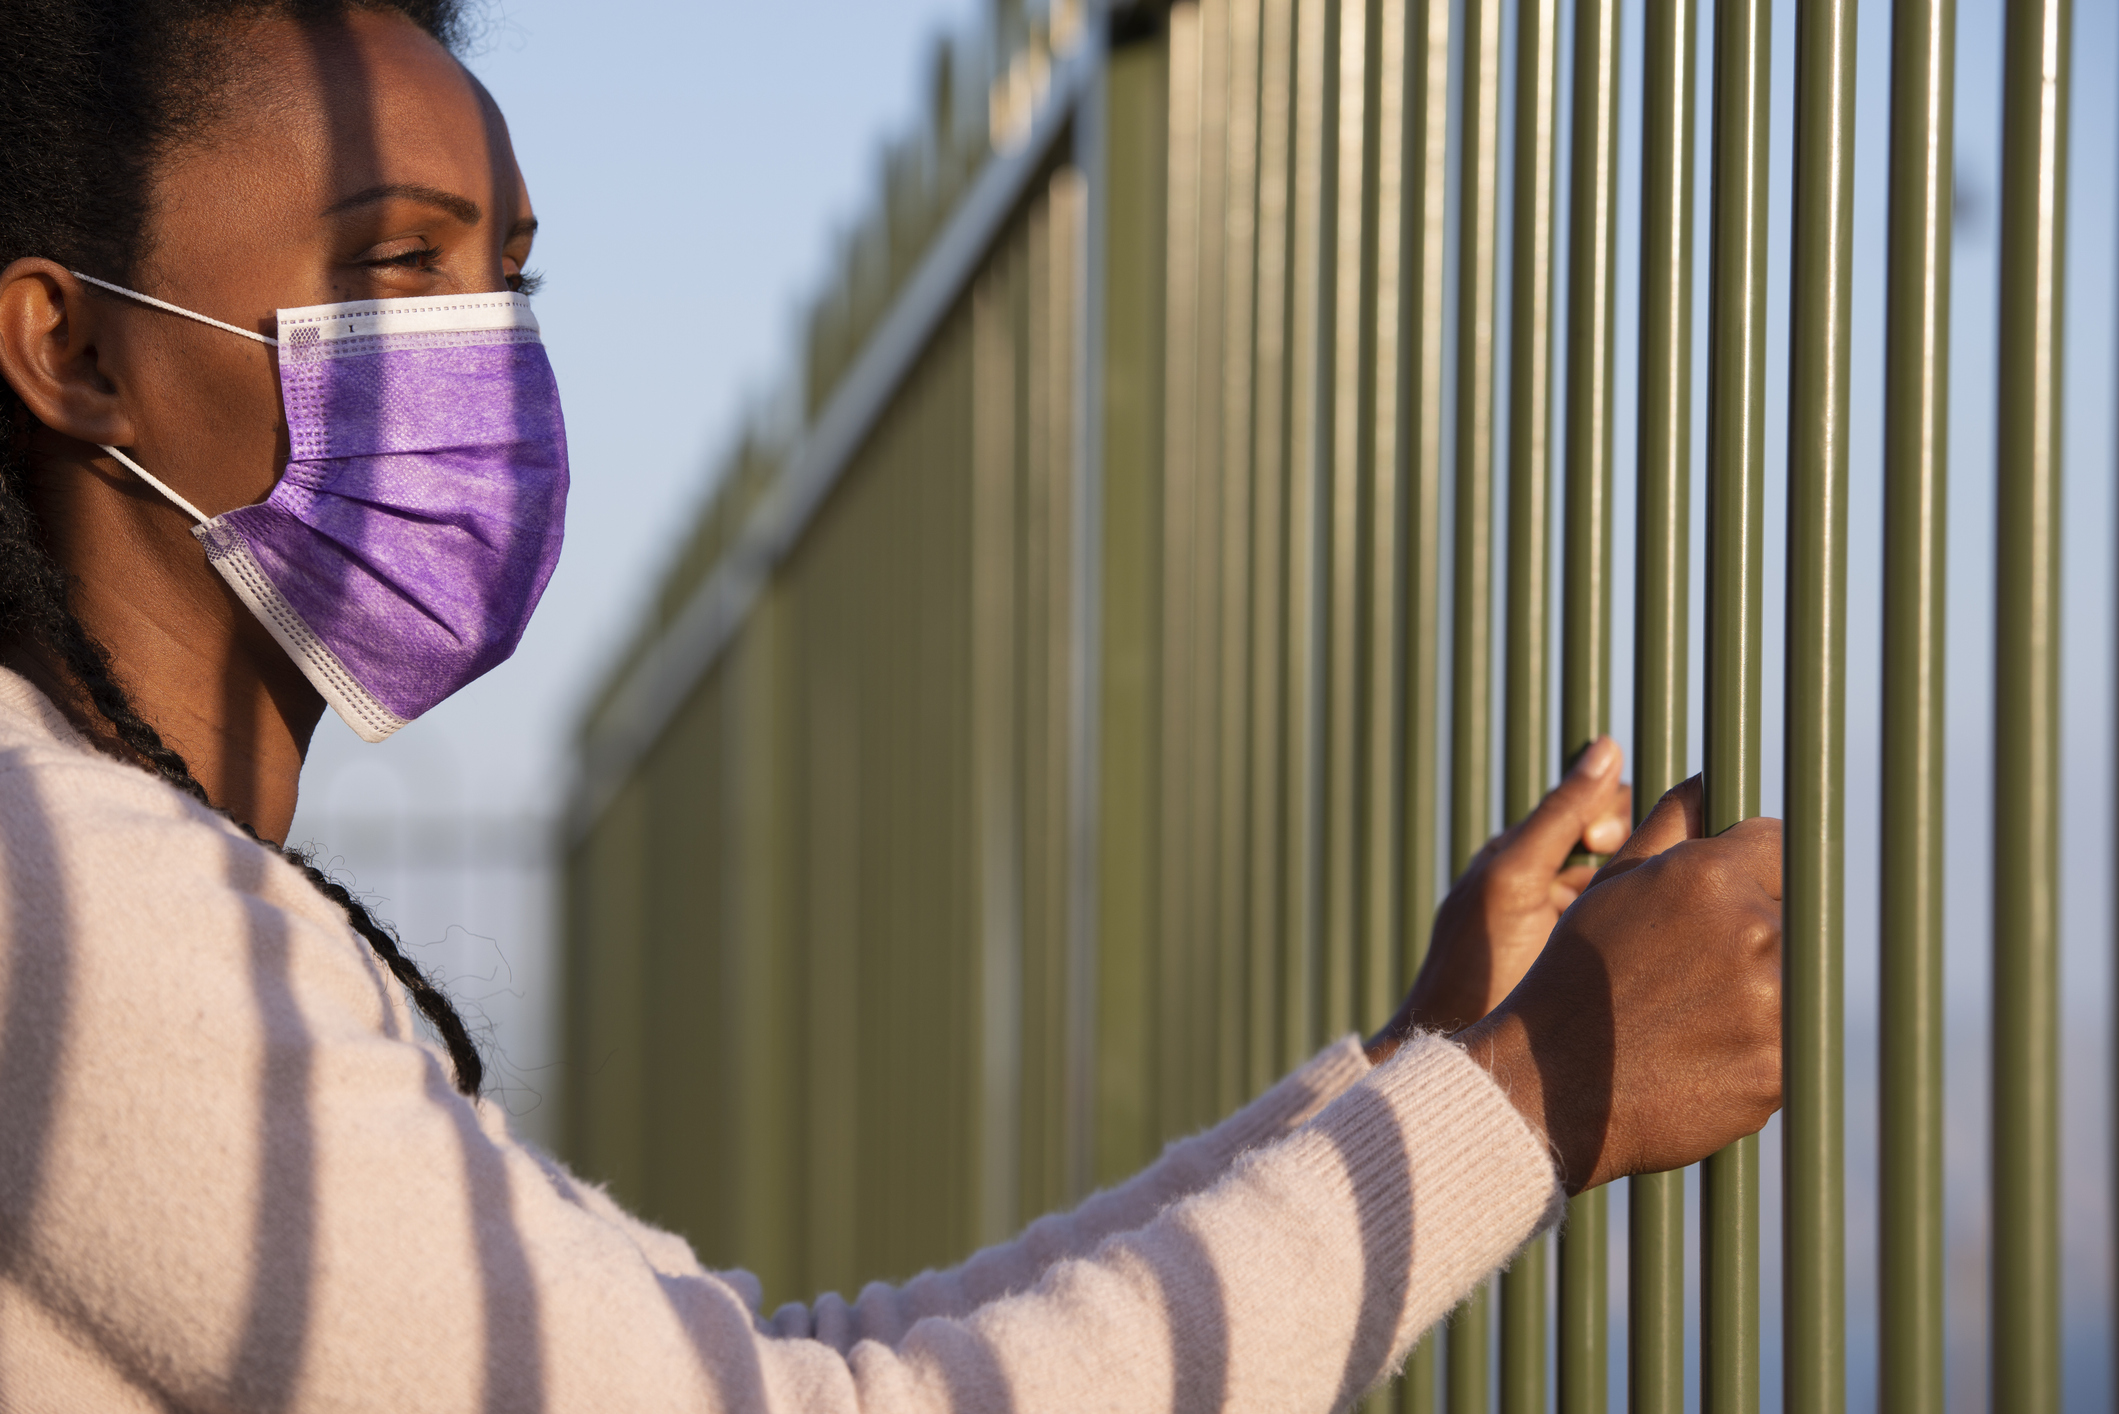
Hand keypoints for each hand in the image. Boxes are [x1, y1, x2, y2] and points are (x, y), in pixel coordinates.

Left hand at [1368, 735, 1631, 1054]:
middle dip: (1640, 849)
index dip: (1610, 811)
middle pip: (1621, 843)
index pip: (1593, 805)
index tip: (1604, 840)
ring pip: (1633, 887)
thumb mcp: (1515, 881)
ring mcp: (1572, 932)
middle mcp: (1549, 887)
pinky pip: (1634, 929)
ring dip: (1654, 888)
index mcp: (1524, 856)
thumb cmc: (1475, 970)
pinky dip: (1652, 926)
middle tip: (1629, 879)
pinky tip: (1666, 946)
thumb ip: (1559, 815)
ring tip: (1658, 911)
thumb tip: (1607, 746)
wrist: (1468, 1069)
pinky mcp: (1593, 971)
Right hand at [1455, 778, 1782, 1192]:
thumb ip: (1668, 826)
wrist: (1548, 1086)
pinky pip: (1789, 1045)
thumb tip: (1708, 781)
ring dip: (1757, 993)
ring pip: (1794, 981)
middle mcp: (1753, 932)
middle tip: (1691, 974)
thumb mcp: (1610, 888)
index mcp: (1711, 876)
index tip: (1721, 903)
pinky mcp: (1780, 1070)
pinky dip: (1754, 1049)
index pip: (1779, 846)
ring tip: (1690, 1017)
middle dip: (1751, 935)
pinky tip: (1698, 1056)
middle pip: (1791, 915)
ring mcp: (1772, 1005)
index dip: (1750, 871)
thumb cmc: (1573, 978)